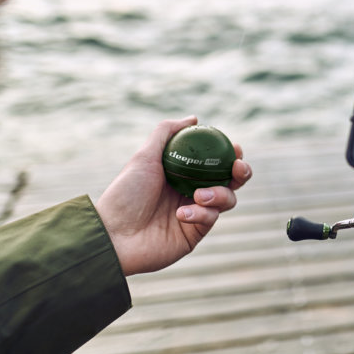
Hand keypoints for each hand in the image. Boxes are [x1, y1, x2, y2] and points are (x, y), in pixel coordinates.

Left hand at [95, 116, 252, 275]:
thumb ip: (166, 132)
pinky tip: (181, 214)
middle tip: (237, 168)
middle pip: (230, 181)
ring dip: (220, 194)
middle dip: (241, 173)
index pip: (215, 162)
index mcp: (183, 174)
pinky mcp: (195, 234)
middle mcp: (192, 192)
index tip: (236, 147)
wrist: (113, 235)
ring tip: (199, 195)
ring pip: (227, 200)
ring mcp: (195, 214)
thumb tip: (194, 118)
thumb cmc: (124, 194)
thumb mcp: (144, 157)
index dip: (230, 154)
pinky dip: (201, 213)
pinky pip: (211, 219)